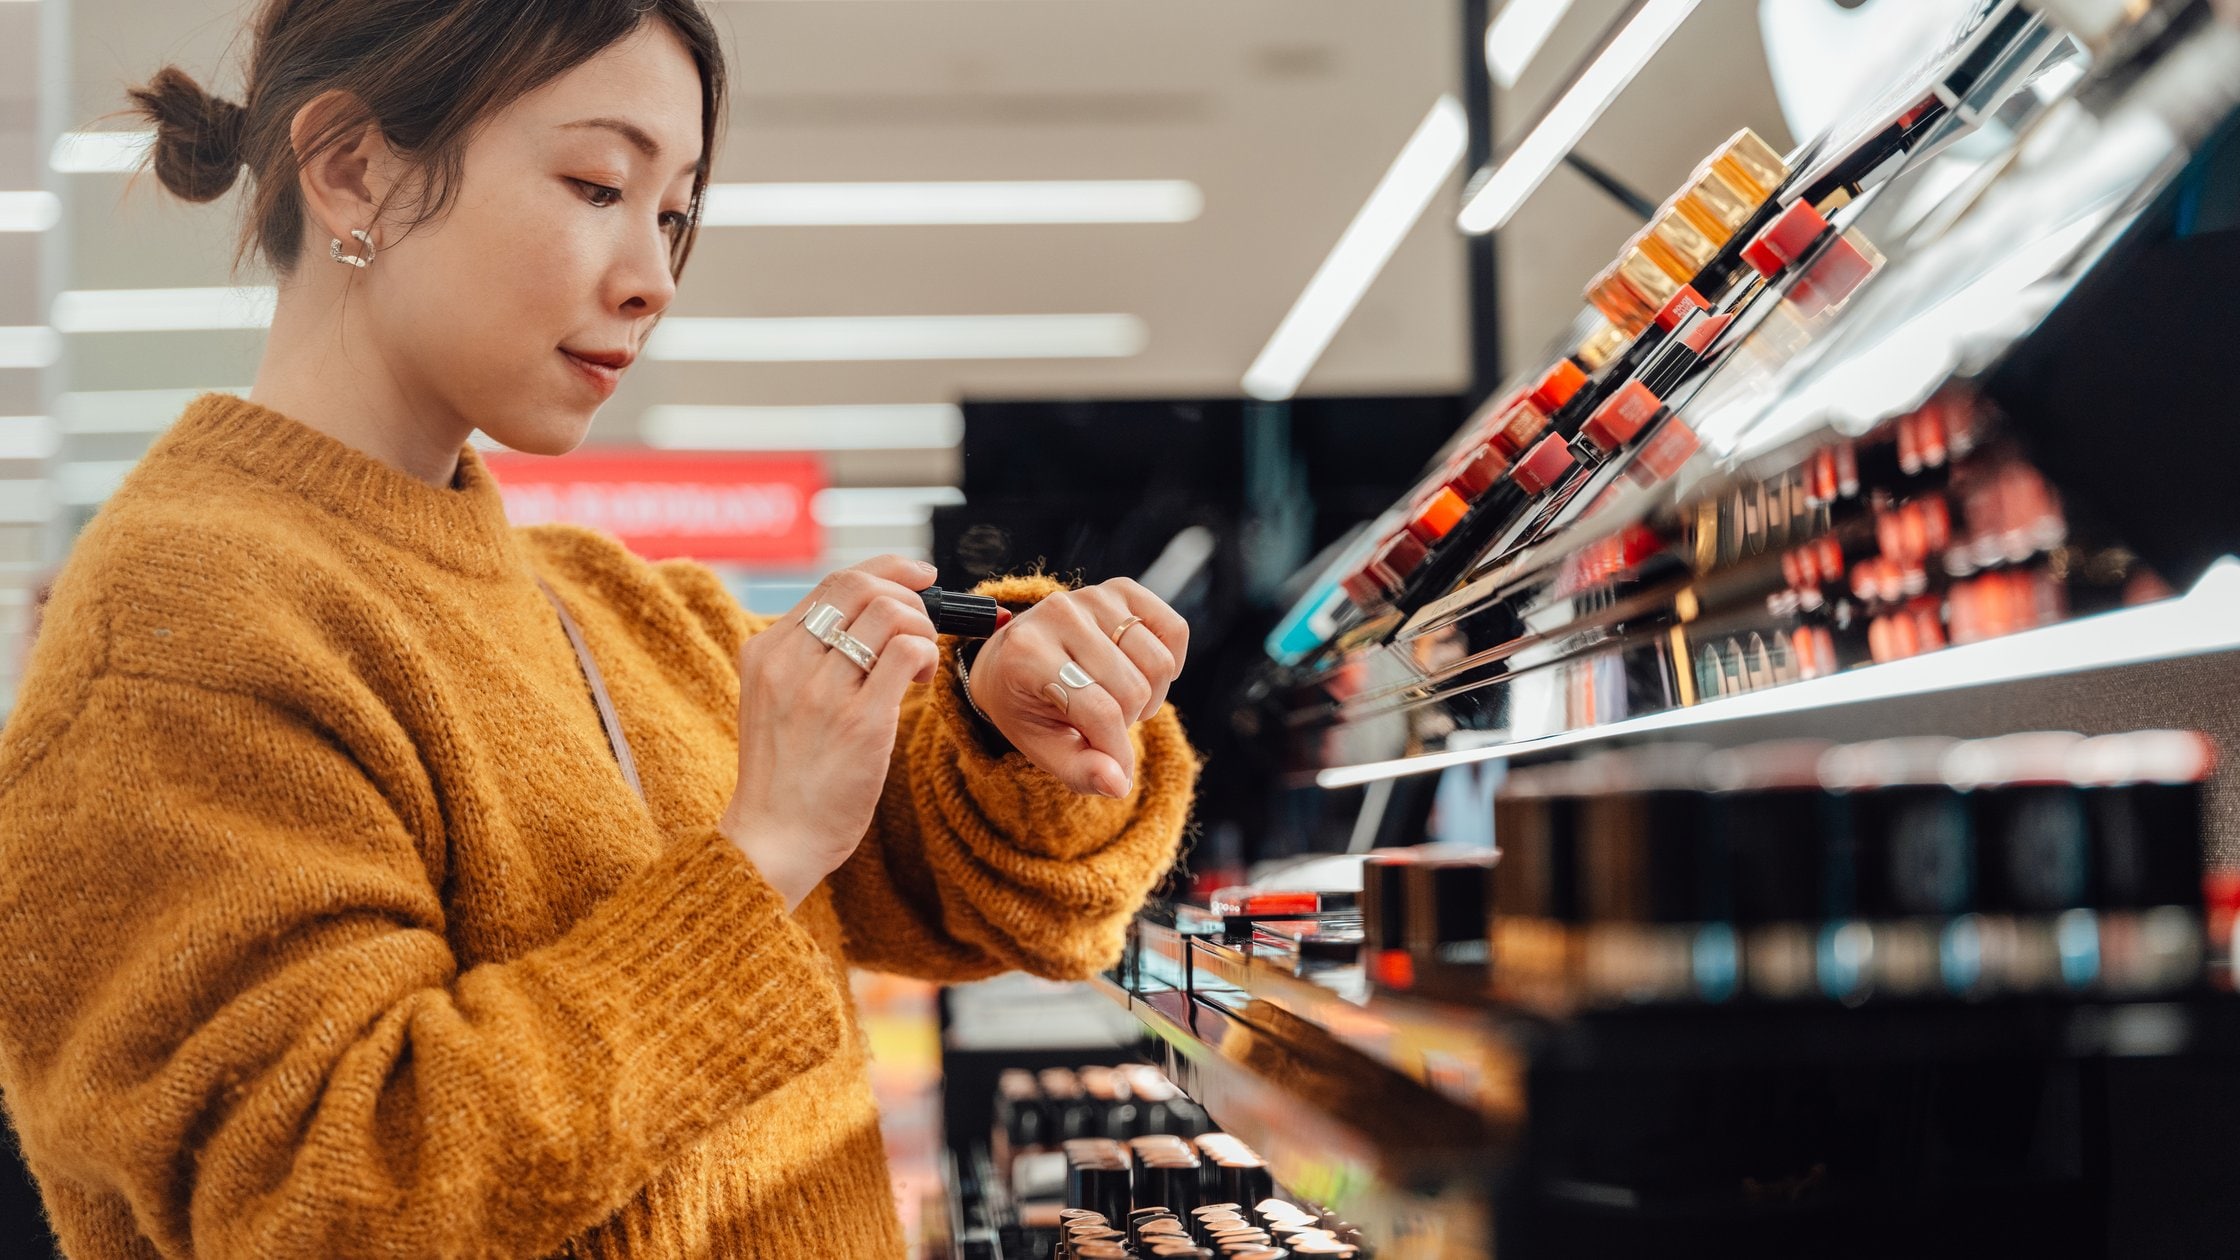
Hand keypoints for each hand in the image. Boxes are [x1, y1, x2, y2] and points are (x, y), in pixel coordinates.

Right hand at [720, 555, 940, 908]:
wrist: (773, 838)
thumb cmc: (784, 777)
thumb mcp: (774, 702)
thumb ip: (807, 659)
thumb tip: (872, 620)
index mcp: (766, 651)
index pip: (833, 583)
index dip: (886, 570)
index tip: (919, 576)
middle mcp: (790, 662)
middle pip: (863, 587)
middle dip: (909, 593)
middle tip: (926, 621)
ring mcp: (823, 691)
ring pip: (890, 614)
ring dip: (922, 627)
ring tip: (919, 663)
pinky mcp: (860, 721)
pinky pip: (907, 652)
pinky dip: (925, 655)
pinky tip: (919, 680)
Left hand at [966, 579, 1187, 797]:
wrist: (1012, 658)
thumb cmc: (1028, 707)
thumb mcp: (1042, 747)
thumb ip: (1080, 770)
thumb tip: (1120, 785)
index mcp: (1027, 654)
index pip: (1099, 711)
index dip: (1117, 752)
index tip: (1116, 771)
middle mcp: (1058, 613)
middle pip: (1134, 689)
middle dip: (1128, 721)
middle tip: (1106, 724)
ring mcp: (1091, 596)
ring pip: (1158, 662)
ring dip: (1150, 695)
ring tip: (1121, 700)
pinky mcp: (1120, 589)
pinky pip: (1174, 629)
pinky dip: (1171, 660)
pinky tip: (1141, 673)